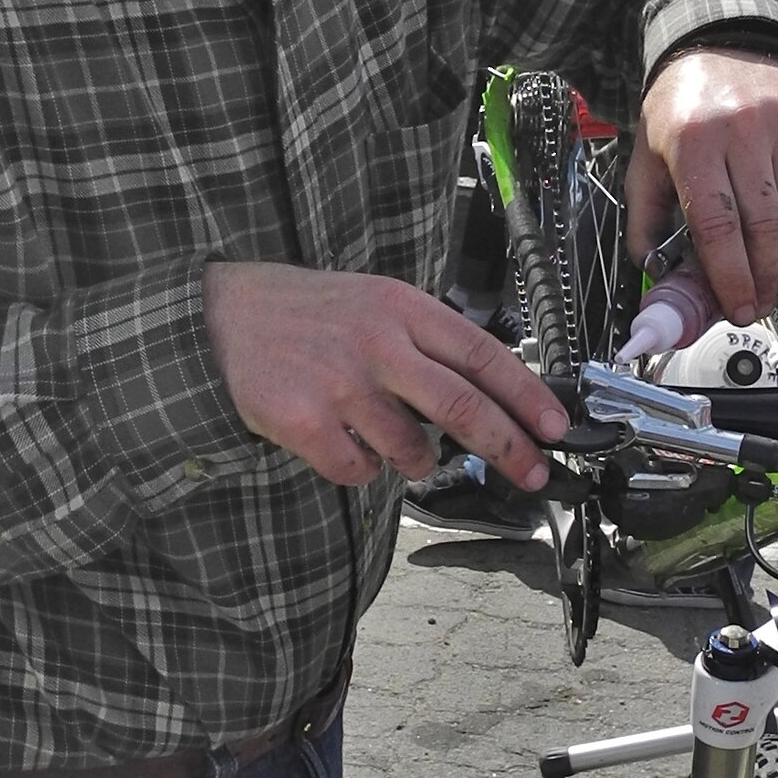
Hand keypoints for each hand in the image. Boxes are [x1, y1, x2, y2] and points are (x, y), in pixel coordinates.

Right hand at [205, 262, 569, 490]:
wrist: (222, 312)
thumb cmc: (305, 311)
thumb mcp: (374, 303)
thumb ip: (424, 341)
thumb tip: (487, 394)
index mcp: (402, 309)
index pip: (483, 355)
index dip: (526, 396)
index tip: (555, 428)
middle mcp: (378, 344)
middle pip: (464, 407)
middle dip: (508, 448)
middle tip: (531, 474)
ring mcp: (342, 385)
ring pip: (412, 450)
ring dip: (414, 460)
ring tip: (389, 439)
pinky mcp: (305, 422)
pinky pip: (359, 470)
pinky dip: (359, 468)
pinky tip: (340, 442)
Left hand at [628, 50, 777, 324]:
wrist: (717, 45)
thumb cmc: (679, 113)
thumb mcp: (646, 162)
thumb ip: (647, 222)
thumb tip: (657, 276)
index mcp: (690, 143)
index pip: (717, 227)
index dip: (730, 277)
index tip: (739, 310)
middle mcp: (739, 127)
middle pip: (763, 226)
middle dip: (762, 275)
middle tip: (757, 302)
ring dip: (776, 223)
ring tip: (753, 203)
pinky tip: (776, 169)